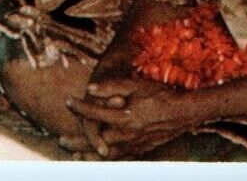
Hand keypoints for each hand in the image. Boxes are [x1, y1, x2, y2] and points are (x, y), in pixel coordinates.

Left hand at [65, 74, 193, 158]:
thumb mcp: (136, 85)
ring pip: (107, 154)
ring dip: (89, 155)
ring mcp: (135, 145)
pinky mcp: (142, 150)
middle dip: (78, 139)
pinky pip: (121, 159)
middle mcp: (127, 134)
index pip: (94, 113)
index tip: (67, 101)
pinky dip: (107, 162)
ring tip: (74, 156)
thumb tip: (90, 88)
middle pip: (96, 140)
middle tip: (61, 140)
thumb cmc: (161, 94)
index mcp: (124, 116)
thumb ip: (113, 86)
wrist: (185, 112)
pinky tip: (98, 160)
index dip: (79, 107)